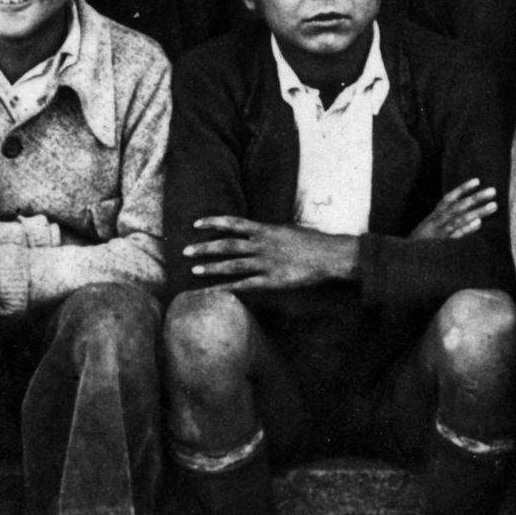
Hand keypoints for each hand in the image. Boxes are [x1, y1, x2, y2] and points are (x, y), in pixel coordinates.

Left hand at [179, 214, 359, 292]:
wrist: (330, 256)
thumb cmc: (311, 241)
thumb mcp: (287, 229)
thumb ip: (268, 231)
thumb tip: (255, 230)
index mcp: (265, 230)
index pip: (233, 223)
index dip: (213, 222)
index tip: (196, 224)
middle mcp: (262, 245)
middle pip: (227, 245)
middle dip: (204, 248)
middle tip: (185, 251)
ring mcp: (266, 264)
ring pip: (233, 266)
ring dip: (211, 268)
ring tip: (193, 270)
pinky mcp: (272, 281)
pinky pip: (246, 285)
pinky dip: (229, 288)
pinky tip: (215, 291)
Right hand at [413, 177, 502, 242]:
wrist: (403, 261)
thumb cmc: (420, 247)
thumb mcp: (431, 232)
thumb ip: (450, 225)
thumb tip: (478, 222)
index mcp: (433, 217)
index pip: (448, 199)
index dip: (462, 189)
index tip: (477, 181)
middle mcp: (436, 222)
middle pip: (458, 206)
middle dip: (475, 198)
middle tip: (493, 191)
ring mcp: (438, 233)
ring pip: (460, 219)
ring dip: (477, 211)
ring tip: (493, 205)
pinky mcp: (440, 245)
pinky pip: (455, 235)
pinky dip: (465, 228)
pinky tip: (478, 223)